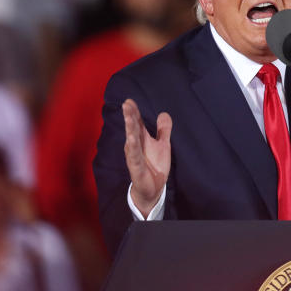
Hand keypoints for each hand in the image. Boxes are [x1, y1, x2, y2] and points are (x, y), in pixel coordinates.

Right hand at [122, 99, 171, 216]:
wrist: (153, 189)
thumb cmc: (155, 166)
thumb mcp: (163, 145)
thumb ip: (163, 130)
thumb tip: (164, 113)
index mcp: (141, 140)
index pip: (137, 123)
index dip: (134, 112)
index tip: (129, 100)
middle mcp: (135, 146)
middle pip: (132, 129)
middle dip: (130, 116)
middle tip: (126, 104)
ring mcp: (135, 157)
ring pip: (131, 140)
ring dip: (130, 129)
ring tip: (128, 117)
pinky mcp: (136, 168)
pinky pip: (134, 157)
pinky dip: (132, 148)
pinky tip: (131, 139)